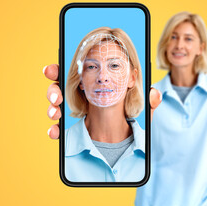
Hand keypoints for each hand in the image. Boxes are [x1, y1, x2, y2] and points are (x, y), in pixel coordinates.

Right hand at [43, 64, 160, 138]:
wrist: (124, 137)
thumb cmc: (129, 113)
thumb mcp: (141, 107)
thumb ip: (149, 101)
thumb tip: (154, 93)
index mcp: (92, 81)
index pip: (72, 70)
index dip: (58, 68)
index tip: (52, 70)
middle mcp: (79, 93)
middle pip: (58, 86)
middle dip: (52, 89)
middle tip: (56, 97)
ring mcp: (72, 111)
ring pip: (55, 106)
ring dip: (52, 108)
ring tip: (56, 114)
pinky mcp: (71, 129)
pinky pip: (58, 129)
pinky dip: (54, 130)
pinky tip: (56, 133)